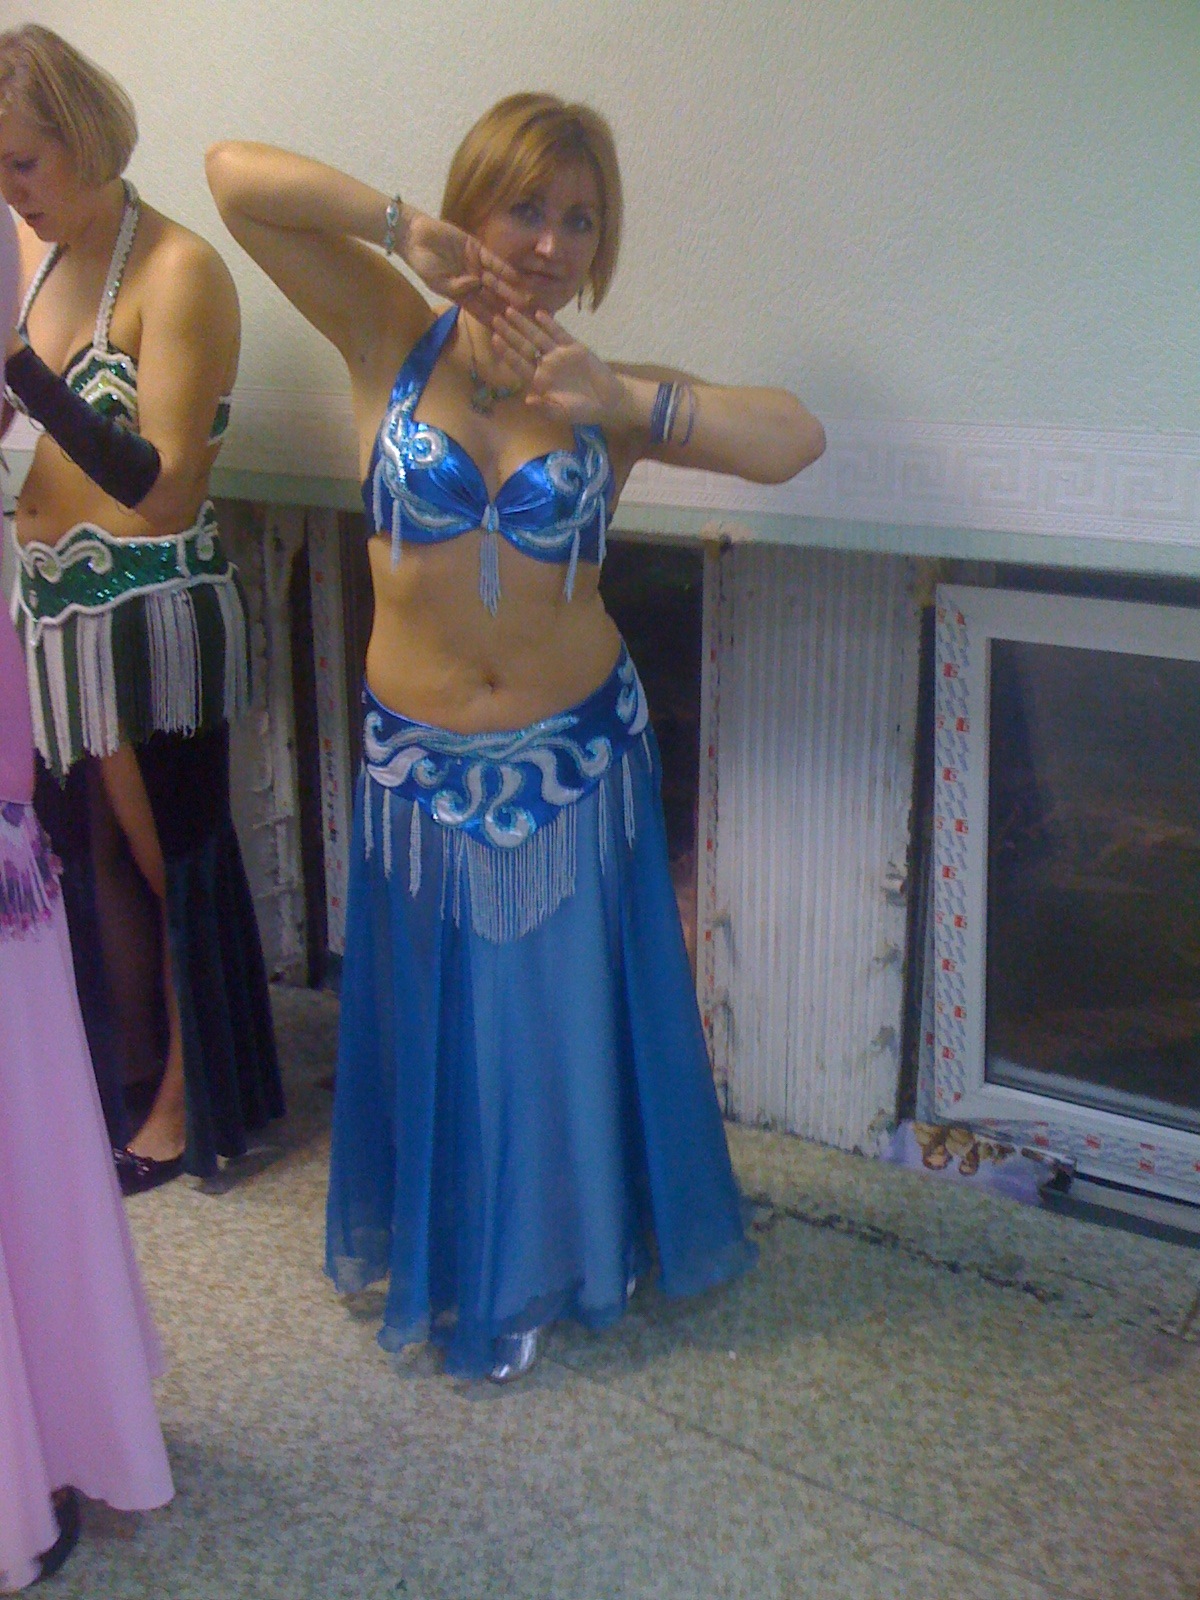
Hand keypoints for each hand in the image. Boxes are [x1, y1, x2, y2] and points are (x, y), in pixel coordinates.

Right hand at [401, 212, 527, 322]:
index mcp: (461, 294)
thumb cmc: (422, 264)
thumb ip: (456, 287)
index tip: (504, 332)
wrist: (416, 237)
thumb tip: (476, 285)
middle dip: (505, 308)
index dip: (491, 321)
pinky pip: (493, 260)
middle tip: (522, 320)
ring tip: (524, 301)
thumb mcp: (437, 282)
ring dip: (509, 290)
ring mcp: (475, 265)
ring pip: (496, 280)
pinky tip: (515, 277)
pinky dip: (503, 268)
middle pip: (491, 298)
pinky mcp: (477, 249)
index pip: (479, 311)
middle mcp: (471, 282)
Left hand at [490, 308, 630, 426]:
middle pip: (524, 346)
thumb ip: (545, 407)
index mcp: (538, 381)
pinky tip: (539, 313)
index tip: (495, 339)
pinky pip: (559, 333)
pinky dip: (550, 323)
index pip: (518, 364)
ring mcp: (558, 355)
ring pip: (538, 336)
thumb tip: (528, 400)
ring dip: (524, 324)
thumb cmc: (581, 412)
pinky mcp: (574, 347)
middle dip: (510, 333)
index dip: (507, 352)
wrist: (606, 402)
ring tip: (510, 310)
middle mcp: (545, 365)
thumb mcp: (561, 414)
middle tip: (495, 319)